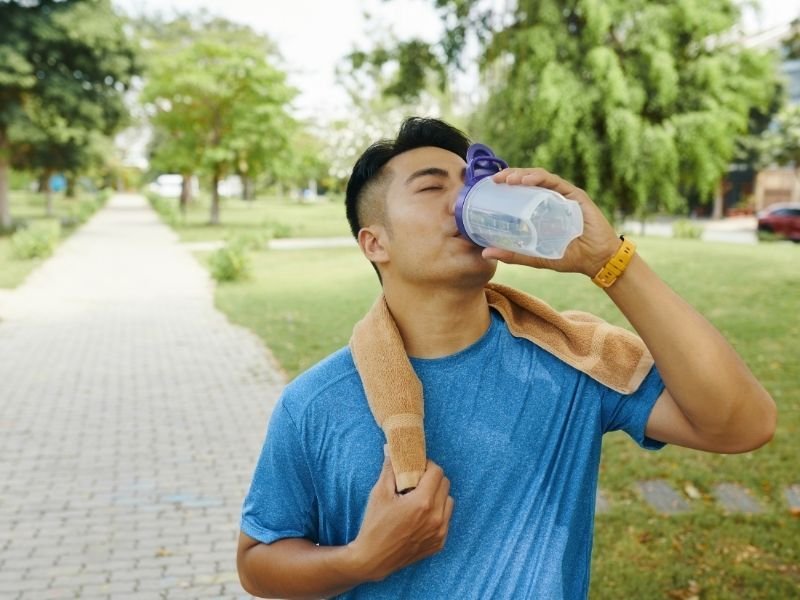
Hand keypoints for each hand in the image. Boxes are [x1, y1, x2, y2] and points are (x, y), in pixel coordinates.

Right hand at [348, 455, 453, 581]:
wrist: (373, 559)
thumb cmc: (374, 525)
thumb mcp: (379, 493)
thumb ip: (389, 469)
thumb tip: (392, 450)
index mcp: (422, 502)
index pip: (437, 472)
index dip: (427, 466)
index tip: (416, 468)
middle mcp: (436, 517)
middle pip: (445, 484)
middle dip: (433, 479)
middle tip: (417, 481)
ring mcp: (439, 532)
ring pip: (449, 501)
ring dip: (438, 495)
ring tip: (420, 499)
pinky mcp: (439, 543)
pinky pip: (446, 519)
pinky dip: (437, 513)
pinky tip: (421, 516)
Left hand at [483, 168, 619, 277]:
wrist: (597, 260)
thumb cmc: (569, 257)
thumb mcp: (536, 257)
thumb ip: (513, 254)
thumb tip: (486, 253)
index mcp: (541, 209)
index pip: (521, 191)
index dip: (505, 186)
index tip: (489, 187)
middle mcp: (551, 198)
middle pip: (528, 180)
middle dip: (510, 175)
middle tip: (495, 180)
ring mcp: (563, 195)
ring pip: (539, 177)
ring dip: (522, 174)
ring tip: (508, 179)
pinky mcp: (575, 195)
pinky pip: (555, 182)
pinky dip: (539, 178)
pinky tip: (526, 181)